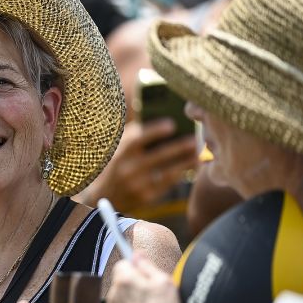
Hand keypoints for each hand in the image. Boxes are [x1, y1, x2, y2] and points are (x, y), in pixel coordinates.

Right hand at [78, 120, 199, 211]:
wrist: (103, 196)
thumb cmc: (115, 164)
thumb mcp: (117, 146)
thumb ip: (131, 129)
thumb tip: (142, 105)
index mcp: (120, 153)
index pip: (137, 140)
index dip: (154, 132)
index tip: (171, 125)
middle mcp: (127, 169)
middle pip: (158, 156)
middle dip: (179, 148)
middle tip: (196, 140)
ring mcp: (137, 185)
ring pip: (167, 173)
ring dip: (185, 163)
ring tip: (199, 155)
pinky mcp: (145, 197)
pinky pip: (167, 185)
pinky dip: (180, 175)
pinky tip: (191, 168)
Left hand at [102, 255, 191, 302]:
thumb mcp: (163, 281)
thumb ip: (148, 265)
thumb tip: (138, 254)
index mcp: (124, 279)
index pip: (123, 262)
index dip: (136, 266)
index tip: (146, 271)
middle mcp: (114, 292)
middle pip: (122, 279)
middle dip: (136, 281)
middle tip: (153, 289)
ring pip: (124, 294)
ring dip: (134, 296)